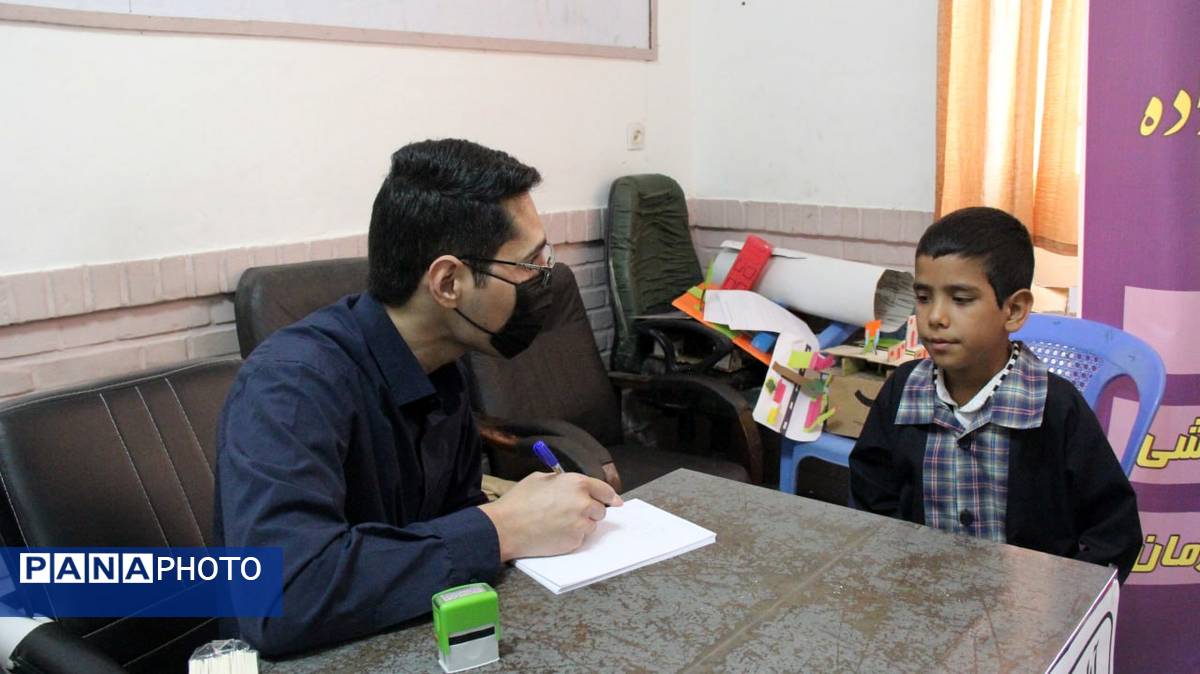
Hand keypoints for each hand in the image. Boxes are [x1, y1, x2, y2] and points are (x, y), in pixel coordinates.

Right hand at [478, 472, 622, 560]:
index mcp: (577, 483)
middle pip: (600, 510)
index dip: (611, 496)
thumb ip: (561, 481)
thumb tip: (571, 486)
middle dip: (590, 511)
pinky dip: (572, 537)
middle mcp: (583, 503)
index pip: (605, 490)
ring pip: (591, 526)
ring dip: (581, 524)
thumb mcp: (540, 479)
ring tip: (558, 523)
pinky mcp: (574, 542)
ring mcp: (580, 524)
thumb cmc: (520, 501)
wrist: (507, 527)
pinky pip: (580, 539)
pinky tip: (554, 533)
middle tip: (572, 512)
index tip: (615, 501)